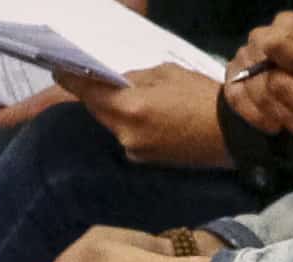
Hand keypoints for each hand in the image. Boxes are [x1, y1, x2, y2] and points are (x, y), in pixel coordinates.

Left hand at [20, 59, 235, 161]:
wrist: (233, 133)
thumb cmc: (203, 97)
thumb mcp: (166, 74)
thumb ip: (135, 79)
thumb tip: (115, 82)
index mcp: (131, 108)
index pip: (88, 92)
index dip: (71, 80)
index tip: (58, 70)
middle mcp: (126, 134)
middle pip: (97, 111)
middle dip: (91, 94)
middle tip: (85, 79)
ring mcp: (134, 151)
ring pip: (112, 124)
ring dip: (112, 109)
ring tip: (126, 95)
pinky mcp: (144, 161)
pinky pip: (128, 137)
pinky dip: (129, 124)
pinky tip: (145, 115)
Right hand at [221, 10, 292, 139]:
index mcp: (286, 26)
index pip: (278, 44)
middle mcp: (258, 40)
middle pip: (273, 78)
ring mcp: (243, 64)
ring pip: (260, 96)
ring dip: (288, 119)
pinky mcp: (233, 85)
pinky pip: (240, 105)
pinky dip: (260, 119)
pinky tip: (279, 129)